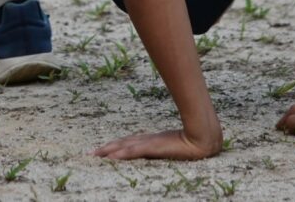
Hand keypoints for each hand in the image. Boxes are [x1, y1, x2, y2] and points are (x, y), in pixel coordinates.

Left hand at [93, 129, 221, 160]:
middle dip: (106, 148)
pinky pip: (135, 151)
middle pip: (122, 143)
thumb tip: (167, 147)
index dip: (114, 146)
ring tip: (96, 155)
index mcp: (151, 140)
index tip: (101, 150)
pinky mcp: (155, 147)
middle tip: (90, 153)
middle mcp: (148, 140)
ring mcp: (151, 143)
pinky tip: (113, 157)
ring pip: (125, 147)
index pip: (128, 142)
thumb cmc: (193, 140)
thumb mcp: (176, 145)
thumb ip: (167, 146)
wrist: (203, 137)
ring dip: (110, 151)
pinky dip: (123, 153)